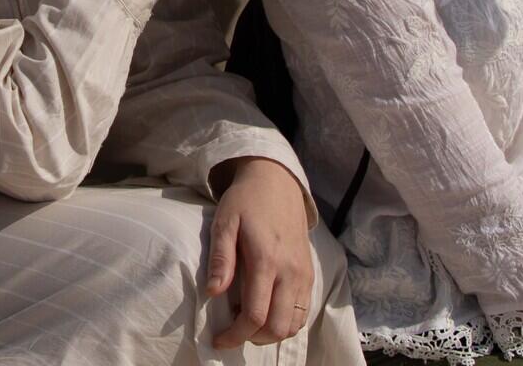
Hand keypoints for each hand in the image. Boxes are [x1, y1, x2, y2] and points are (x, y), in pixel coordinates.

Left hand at [205, 157, 315, 349]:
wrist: (277, 182)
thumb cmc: (245, 202)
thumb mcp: (225, 222)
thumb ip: (221, 258)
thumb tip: (212, 292)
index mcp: (266, 260)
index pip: (255, 315)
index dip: (235, 335)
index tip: (218, 340)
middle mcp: (290, 272)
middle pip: (278, 328)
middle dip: (252, 338)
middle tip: (232, 331)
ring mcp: (304, 274)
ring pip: (294, 324)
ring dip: (271, 333)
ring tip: (248, 321)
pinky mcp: (310, 274)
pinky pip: (303, 312)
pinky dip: (286, 322)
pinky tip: (266, 311)